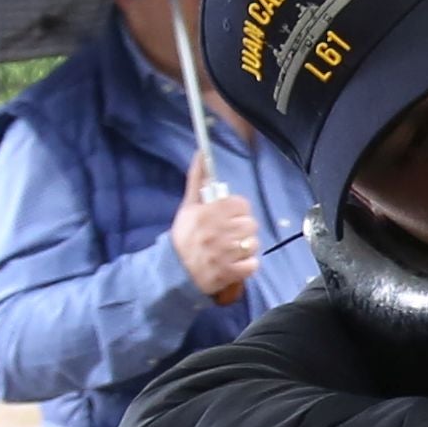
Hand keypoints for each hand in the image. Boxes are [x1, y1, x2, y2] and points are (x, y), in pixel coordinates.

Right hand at [169, 178, 259, 302]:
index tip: (231, 215)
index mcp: (208, 214)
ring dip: (246, 247)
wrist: (174, 272)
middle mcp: (217, 233)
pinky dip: (247, 265)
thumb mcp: (188, 207)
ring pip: (253, 243)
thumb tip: (201, 153)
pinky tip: (236, 262)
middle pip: (250, 224)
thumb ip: (197, 180)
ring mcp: (224, 254)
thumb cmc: (184, 237)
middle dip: (243, 228)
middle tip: (231, 233)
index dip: (238, 210)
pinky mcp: (230, 273)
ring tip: (233, 249)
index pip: (241, 205)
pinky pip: (253, 264)